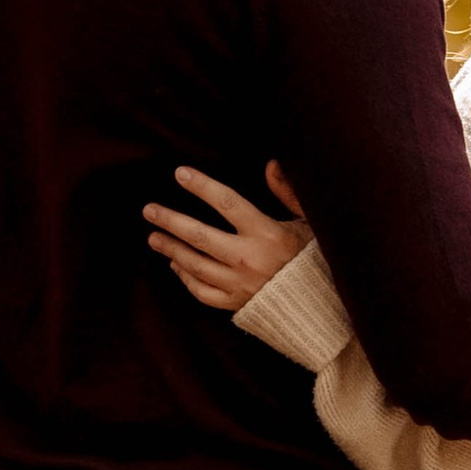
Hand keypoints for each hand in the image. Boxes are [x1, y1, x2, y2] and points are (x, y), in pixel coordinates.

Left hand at [145, 161, 312, 312]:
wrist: (320, 305)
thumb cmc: (313, 257)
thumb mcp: (308, 222)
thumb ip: (288, 193)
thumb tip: (271, 164)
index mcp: (267, 234)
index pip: (228, 203)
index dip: (202, 186)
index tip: (180, 173)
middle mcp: (249, 259)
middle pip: (200, 236)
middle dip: (171, 221)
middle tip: (149, 210)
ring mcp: (239, 284)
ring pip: (195, 264)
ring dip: (171, 249)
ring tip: (153, 237)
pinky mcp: (235, 303)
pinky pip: (201, 291)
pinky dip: (185, 277)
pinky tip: (175, 265)